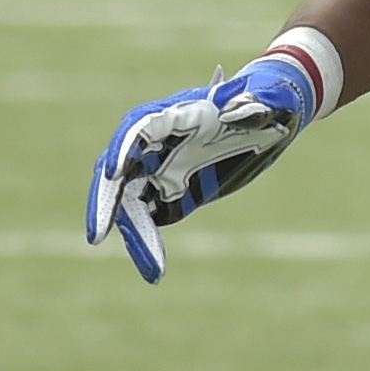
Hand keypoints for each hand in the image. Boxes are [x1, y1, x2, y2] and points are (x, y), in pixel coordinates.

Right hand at [87, 55, 318, 282]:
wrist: (270, 116)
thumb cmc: (269, 100)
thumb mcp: (273, 98)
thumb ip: (264, 101)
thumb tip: (257, 106)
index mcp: (178, 114)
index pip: (140, 128)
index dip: (123, 147)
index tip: (112, 172)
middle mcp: (158, 143)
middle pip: (120, 172)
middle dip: (105, 202)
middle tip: (96, 236)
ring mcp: (161, 169)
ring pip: (130, 203)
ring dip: (134, 236)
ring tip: (152, 272)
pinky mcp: (170, 192)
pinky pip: (148, 219)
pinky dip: (147, 243)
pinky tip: (155, 271)